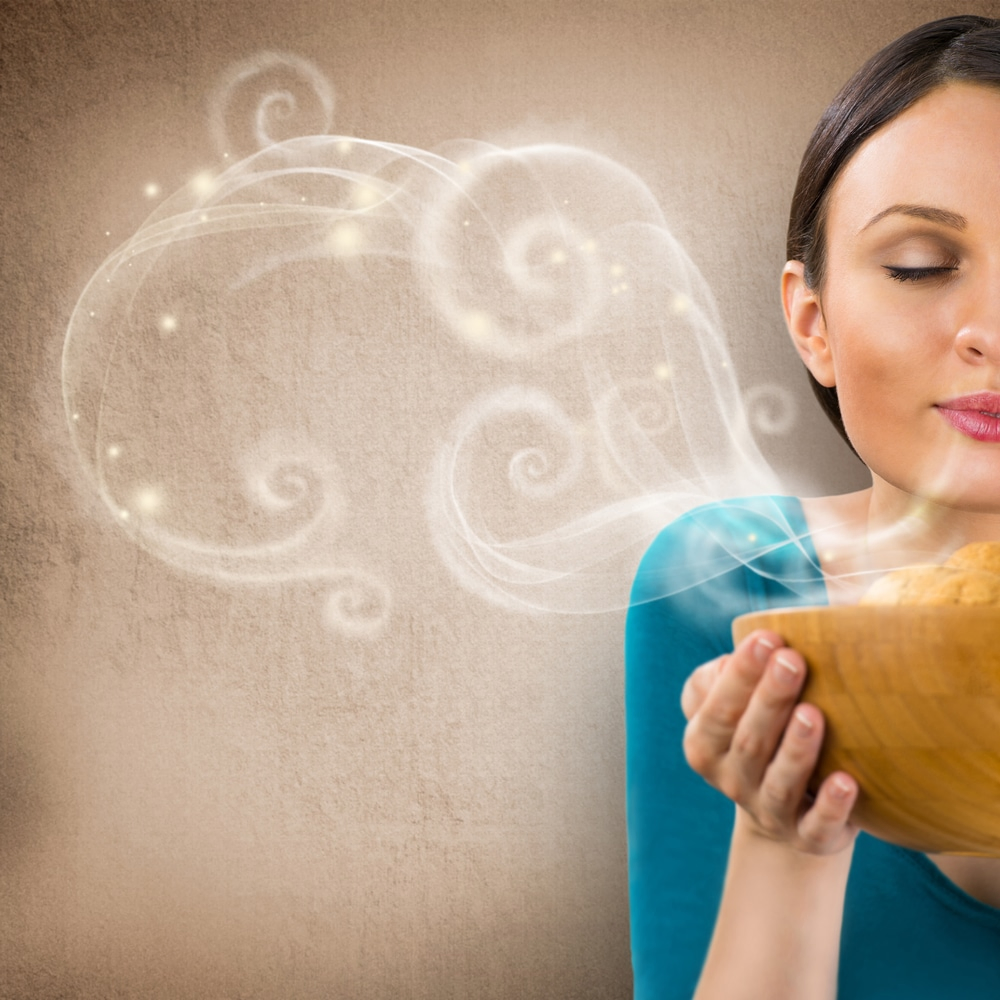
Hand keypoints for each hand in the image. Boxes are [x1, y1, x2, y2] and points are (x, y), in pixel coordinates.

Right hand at [680, 629, 858, 855]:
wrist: (784, 810)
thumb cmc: (761, 732)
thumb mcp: (732, 704)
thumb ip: (726, 672)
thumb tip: (746, 647)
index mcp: (705, 742)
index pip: (717, 707)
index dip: (740, 674)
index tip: (767, 638)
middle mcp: (731, 779)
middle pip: (749, 741)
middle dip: (769, 699)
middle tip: (792, 660)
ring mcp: (768, 811)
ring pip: (779, 783)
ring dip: (796, 748)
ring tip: (813, 713)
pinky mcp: (808, 838)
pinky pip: (817, 826)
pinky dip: (830, 807)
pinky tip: (846, 783)